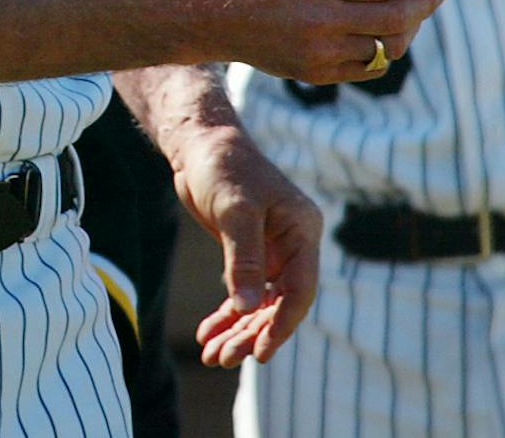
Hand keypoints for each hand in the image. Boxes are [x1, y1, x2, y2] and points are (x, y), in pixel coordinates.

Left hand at [169, 126, 322, 367]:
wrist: (202, 146)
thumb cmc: (224, 168)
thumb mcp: (235, 211)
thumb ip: (243, 259)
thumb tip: (248, 307)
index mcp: (302, 231)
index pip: (300, 288)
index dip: (281, 323)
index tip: (260, 353)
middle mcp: (292, 245)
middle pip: (279, 303)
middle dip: (252, 333)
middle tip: (224, 358)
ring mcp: (271, 252)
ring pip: (259, 304)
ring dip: (237, 330)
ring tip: (212, 356)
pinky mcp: (248, 256)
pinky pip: (242, 294)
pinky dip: (226, 315)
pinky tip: (207, 334)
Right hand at [183, 0, 447, 83]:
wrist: (207, 15)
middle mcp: (319, 18)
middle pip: (395, 15)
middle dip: (426, 1)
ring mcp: (317, 51)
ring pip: (387, 45)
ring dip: (409, 27)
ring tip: (413, 9)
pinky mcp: (314, 73)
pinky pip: (368, 65)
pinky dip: (386, 48)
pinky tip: (388, 30)